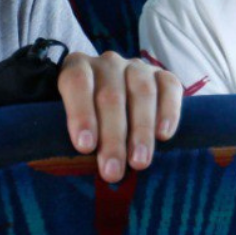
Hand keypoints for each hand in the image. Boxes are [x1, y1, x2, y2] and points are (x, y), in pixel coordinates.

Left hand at [57, 51, 183, 182]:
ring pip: (141, 92)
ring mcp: (137, 67)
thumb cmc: (87, 123)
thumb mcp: (67, 123)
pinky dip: (168, 112)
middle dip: (112, 137)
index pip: (76, 82)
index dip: (80, 113)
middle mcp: (107, 63)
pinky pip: (169, 88)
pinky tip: (164, 136)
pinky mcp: (163, 76)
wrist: (114, 106)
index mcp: (77, 67)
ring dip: (141, 130)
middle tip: (112, 171)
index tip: (85, 147)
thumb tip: (66, 164)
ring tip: (139, 162)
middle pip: (110, 95)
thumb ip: (69, 135)